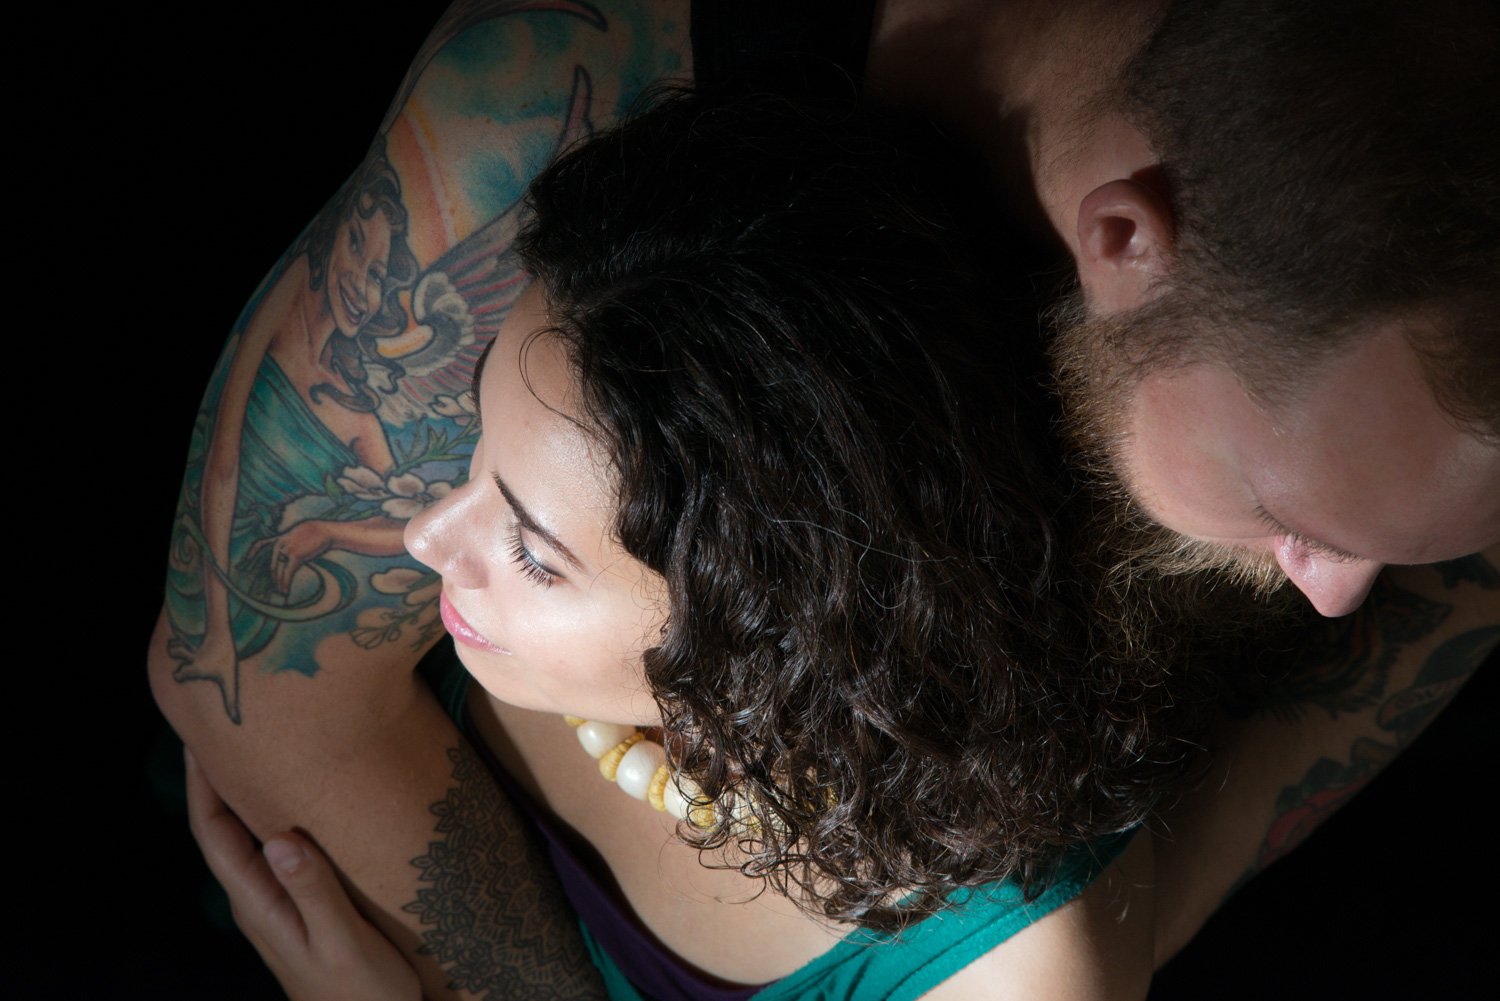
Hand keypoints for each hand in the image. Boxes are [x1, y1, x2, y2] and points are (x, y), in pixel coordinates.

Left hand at [185, 748, 421, 1000]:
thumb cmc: (364, 993)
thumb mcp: (344, 944)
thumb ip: (314, 892)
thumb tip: (281, 838)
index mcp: (258, 904)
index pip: (215, 833)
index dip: (201, 783)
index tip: (198, 734)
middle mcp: (258, 898)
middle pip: (223, 827)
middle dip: (216, 775)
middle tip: (221, 721)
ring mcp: (276, 901)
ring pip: (247, 834)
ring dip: (243, 789)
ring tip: (251, 741)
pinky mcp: (298, 902)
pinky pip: (274, 845)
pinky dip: (272, 810)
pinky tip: (295, 790)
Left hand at [248, 520, 334, 592]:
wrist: (325, 531)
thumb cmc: (314, 533)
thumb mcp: (297, 532)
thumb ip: (289, 541)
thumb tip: (287, 552)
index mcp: (279, 538)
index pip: (260, 544)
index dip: (252, 552)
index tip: (247, 559)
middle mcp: (280, 544)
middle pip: (271, 564)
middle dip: (271, 577)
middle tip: (272, 587)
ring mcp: (287, 550)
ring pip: (278, 571)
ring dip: (279, 584)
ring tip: (280, 592)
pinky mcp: (295, 556)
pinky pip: (288, 573)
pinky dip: (286, 584)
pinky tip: (286, 591)